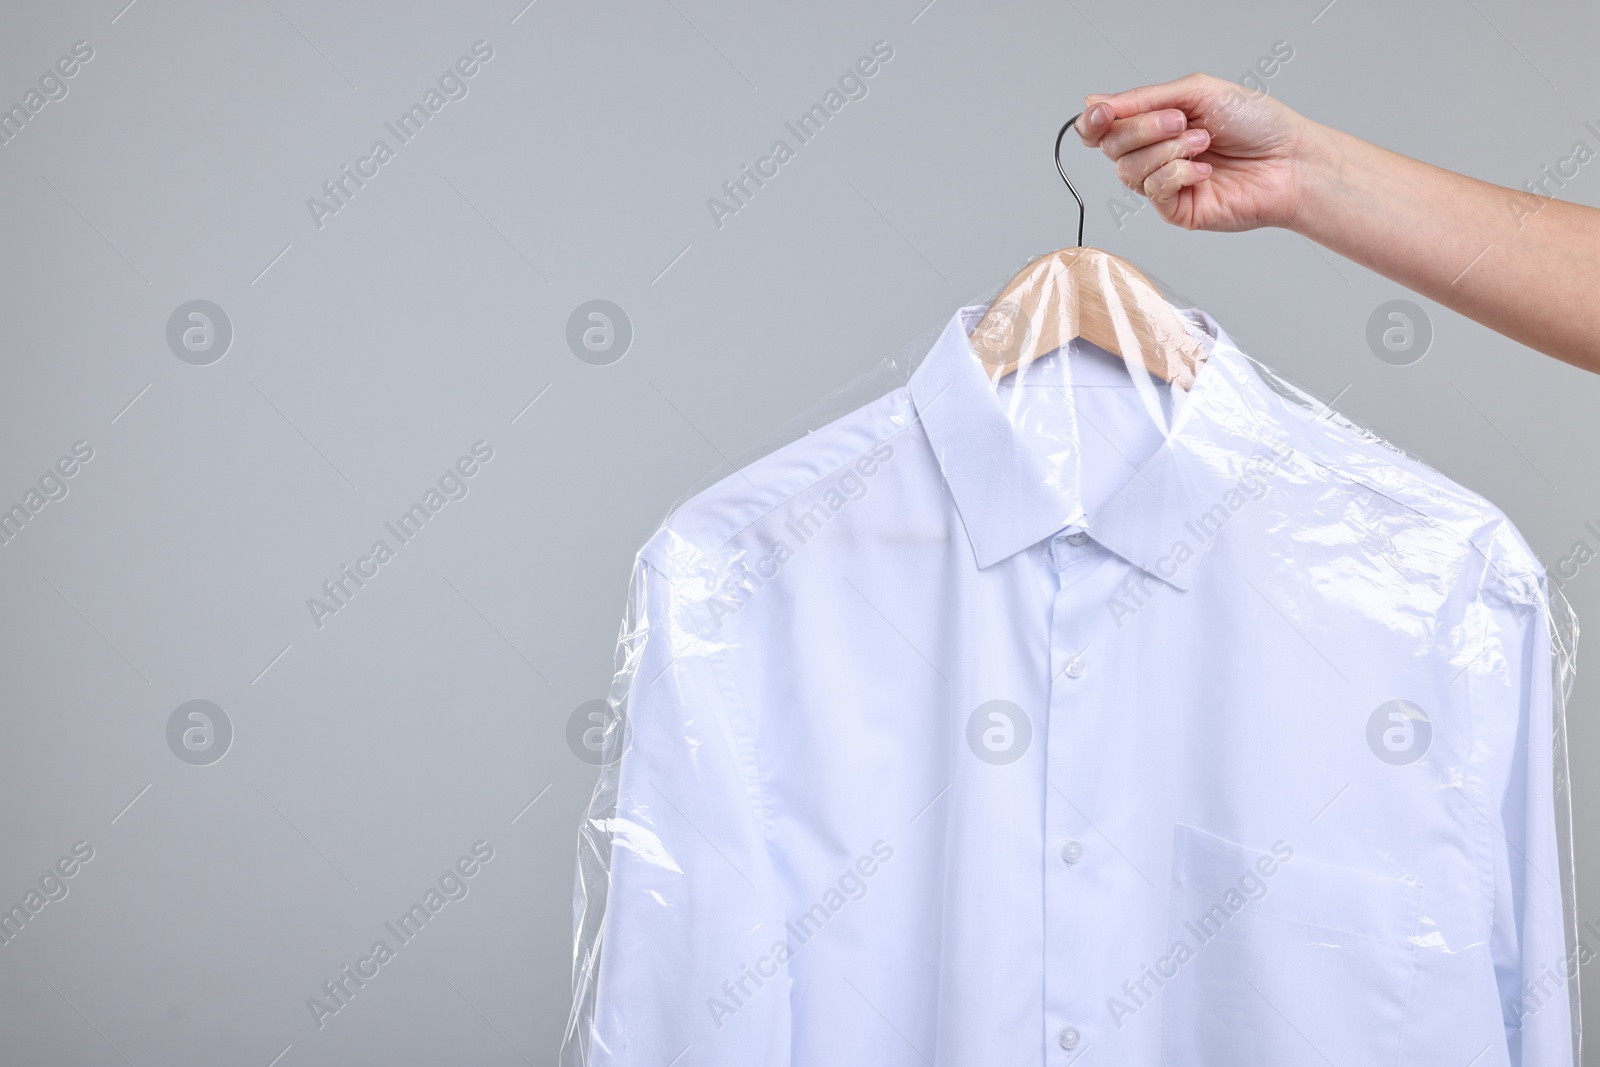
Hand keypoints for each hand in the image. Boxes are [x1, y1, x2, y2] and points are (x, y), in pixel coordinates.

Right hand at [1076, 72, 1315, 232]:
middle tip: (1180, 122)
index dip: (1093, 121)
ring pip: (1129, 170)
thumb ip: (1145, 98)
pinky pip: (1154, 191)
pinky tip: (1205, 170)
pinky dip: (1179, 174)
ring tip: (1204, 143)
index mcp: (1155, 123)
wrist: (1291, 161)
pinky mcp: (1175, 210)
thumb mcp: (1198, 92)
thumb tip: (1095, 102)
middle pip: (1112, 146)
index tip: (1103, 113)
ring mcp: (1163, 183)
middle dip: (1143, 130)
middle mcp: (1154, 153)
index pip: (1103, 127)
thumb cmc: (1257, 124)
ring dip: (1168, 151)